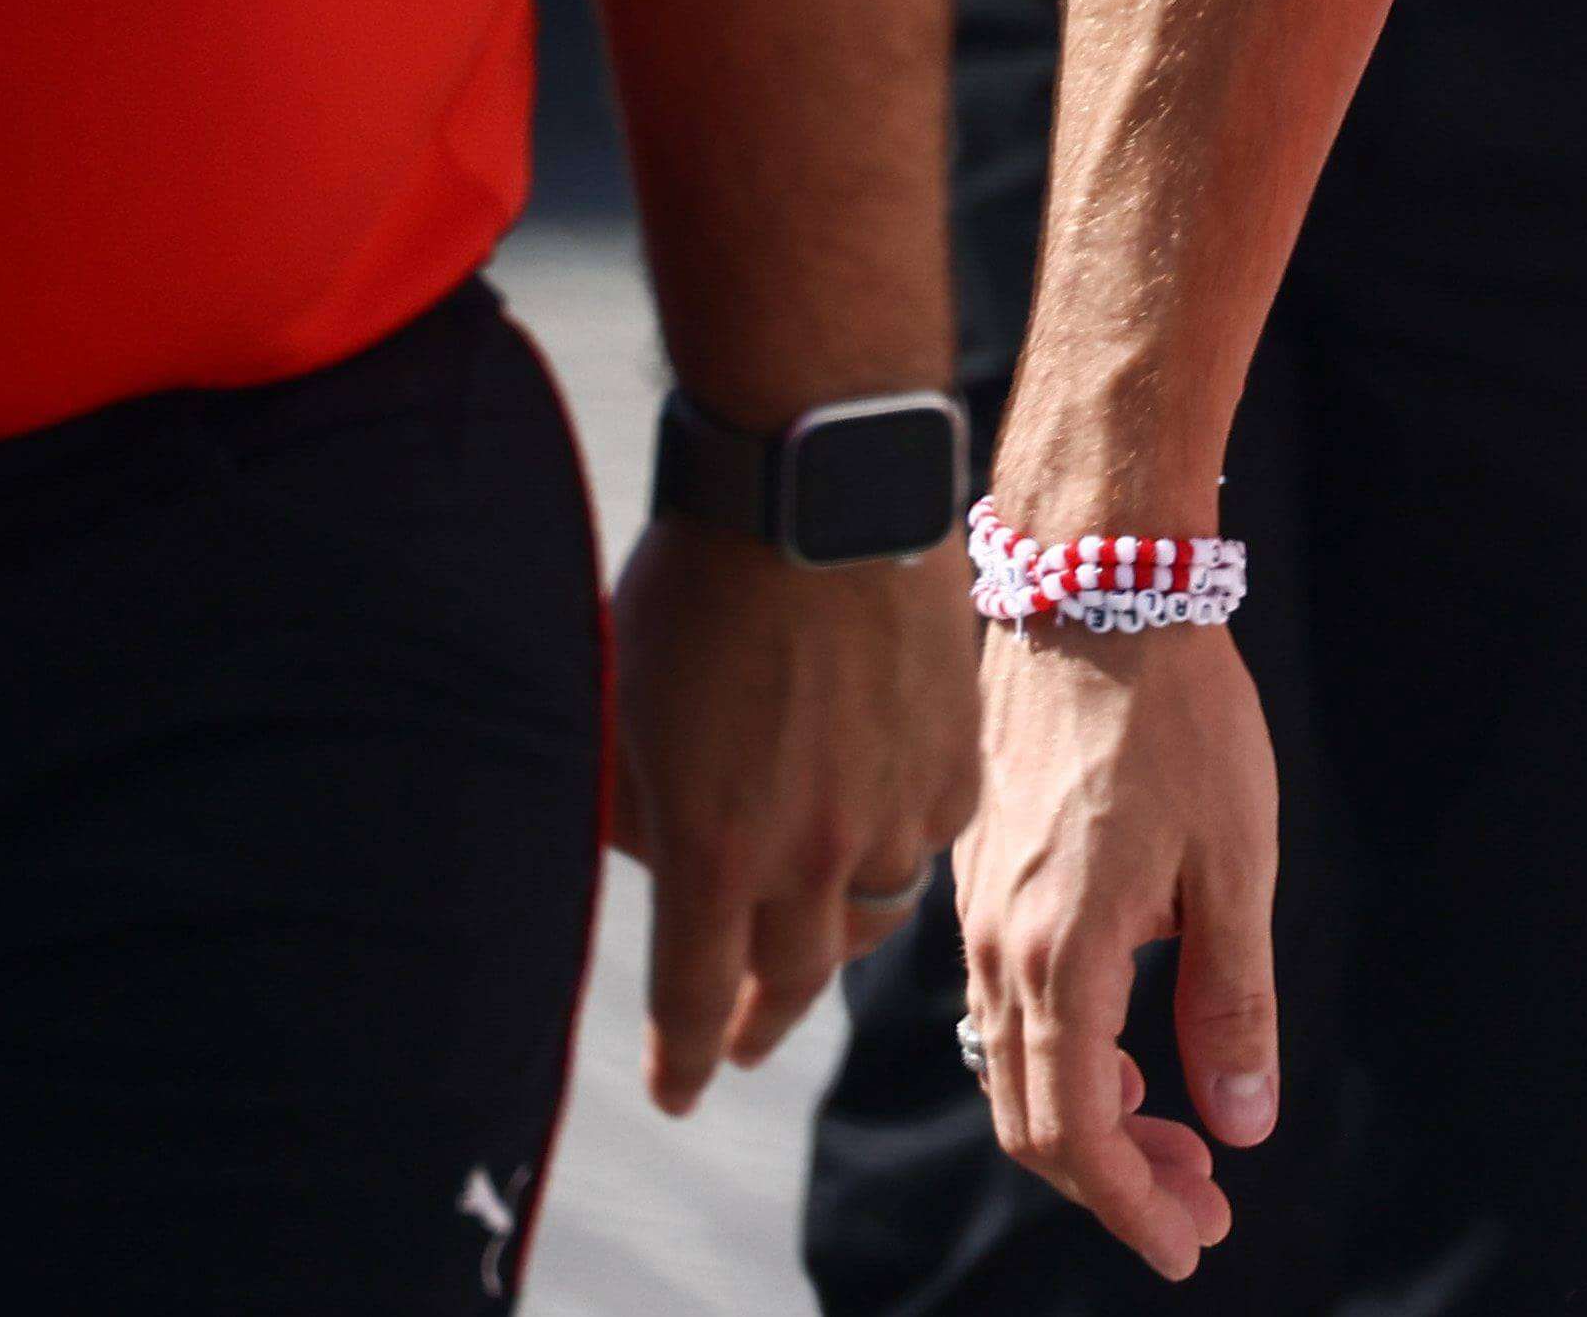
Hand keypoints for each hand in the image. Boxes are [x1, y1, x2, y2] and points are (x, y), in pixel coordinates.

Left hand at [604, 518, 977, 1110]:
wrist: (822, 495)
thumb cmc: (697, 590)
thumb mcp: (627, 719)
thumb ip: (644, 816)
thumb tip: (660, 862)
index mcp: (716, 854)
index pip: (696, 1000)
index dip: (685, 1058)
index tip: (679, 1092)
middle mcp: (815, 850)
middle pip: (796, 974)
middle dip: (762, 1018)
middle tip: (744, 1040)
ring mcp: (898, 806)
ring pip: (875, 907)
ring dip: (837, 919)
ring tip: (817, 921)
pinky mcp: (959, 757)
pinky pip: (930, 836)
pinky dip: (900, 842)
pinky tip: (882, 822)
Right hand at [961, 620, 1286, 1277]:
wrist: (1097, 597)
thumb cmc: (1182, 719)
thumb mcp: (1237, 863)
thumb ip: (1233, 997)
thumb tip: (1241, 1122)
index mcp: (1059, 956)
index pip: (1073, 1132)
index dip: (1130, 1205)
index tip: (1189, 1244)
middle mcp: (996, 952)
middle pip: (1035, 1120)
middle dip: (1117, 1183)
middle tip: (1201, 1211)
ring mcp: (978, 920)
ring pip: (1015, 1070)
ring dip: (1093, 1124)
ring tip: (1182, 1146)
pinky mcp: (982, 888)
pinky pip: (1005, 1013)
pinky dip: (1064, 1061)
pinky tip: (1129, 1059)